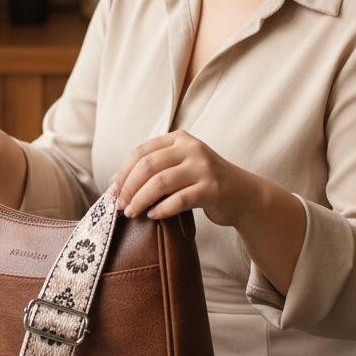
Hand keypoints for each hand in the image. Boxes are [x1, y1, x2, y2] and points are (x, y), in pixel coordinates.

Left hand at [109, 129, 256, 228]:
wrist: (243, 195)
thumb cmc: (203, 182)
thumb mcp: (180, 165)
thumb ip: (154, 168)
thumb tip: (115, 181)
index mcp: (179, 139)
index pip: (142, 151)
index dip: (123, 171)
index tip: (113, 190)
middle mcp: (192, 149)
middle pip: (148, 166)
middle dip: (128, 187)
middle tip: (119, 205)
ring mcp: (203, 168)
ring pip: (160, 182)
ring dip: (140, 200)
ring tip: (132, 213)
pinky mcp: (212, 189)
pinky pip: (179, 200)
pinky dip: (162, 209)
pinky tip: (153, 216)